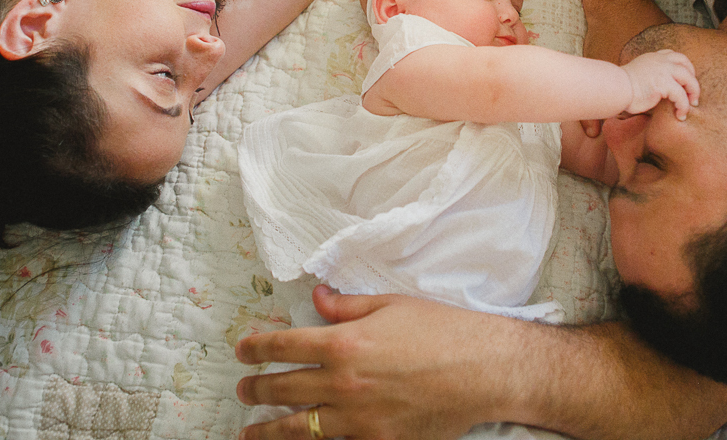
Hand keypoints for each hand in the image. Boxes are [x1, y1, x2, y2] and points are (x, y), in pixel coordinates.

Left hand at [236, 286, 513, 439]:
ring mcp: (358, 418)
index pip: (283, 346)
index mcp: (344, 342)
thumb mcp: (391, 304)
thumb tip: (318, 299)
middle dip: (255, 388)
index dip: (256, 348)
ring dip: (268, 430)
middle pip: (282, 389)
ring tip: (250, 431)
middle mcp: (343, 383)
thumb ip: (347, 306)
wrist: (483, 370)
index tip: (243, 351)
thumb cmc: (441, 330)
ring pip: (298, 428)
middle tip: (242, 388)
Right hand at [622, 49, 698, 119]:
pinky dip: (684, 106)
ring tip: (691, 105)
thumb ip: (649, 75)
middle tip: (693, 96)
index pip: (674, 56)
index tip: (686, 80)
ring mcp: (663, 71)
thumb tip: (656, 89)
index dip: (684, 67)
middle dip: (693, 81)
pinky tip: (680, 115)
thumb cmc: (621, 87)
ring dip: (693, 93)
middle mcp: (660, 61)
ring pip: (689, 79)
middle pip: (686, 65)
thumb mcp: (637, 74)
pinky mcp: (664, 84)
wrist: (614, 89)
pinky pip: (681, 96)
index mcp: (653, 57)